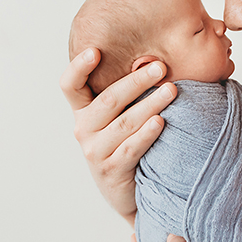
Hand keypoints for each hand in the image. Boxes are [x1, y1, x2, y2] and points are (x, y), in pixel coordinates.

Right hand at [59, 48, 176, 223]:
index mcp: (83, 111)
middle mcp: (83, 129)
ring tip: (171, 91)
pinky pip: (131, 148)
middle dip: (136, 81)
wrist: (129, 191)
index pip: (70, 85)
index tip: (95, 50)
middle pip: (108, 99)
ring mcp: (95, 151)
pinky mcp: (111, 170)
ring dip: (150, 104)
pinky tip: (160, 122)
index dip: (78, 67)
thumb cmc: (127, 142)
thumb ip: (127, 93)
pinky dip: (147, 134)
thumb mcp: (119, 116)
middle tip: (160, 68)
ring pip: (124, 122)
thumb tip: (155, 59)